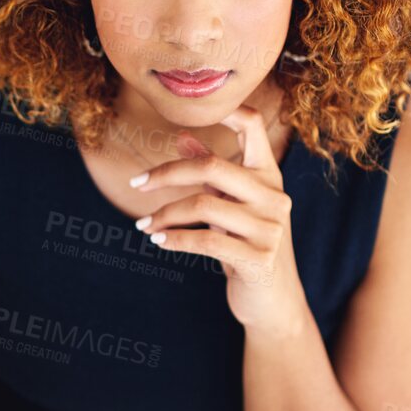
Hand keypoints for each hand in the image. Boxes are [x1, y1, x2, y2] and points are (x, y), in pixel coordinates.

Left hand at [133, 105, 310, 337]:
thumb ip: (211, 173)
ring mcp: (270, 228)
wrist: (273, 300)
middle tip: (136, 184)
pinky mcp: (259, 258)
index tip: (186, 113)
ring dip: (164, 214)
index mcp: (268, 175)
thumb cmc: (246, 244)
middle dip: (166, 173)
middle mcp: (274, 196)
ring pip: (203, 206)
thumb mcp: (230, 205)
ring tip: (143, 225)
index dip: (227, 110)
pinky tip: (158, 240)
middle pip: (212, 166)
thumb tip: (182, 135)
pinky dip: (175, 238)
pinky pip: (206, 241)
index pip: (253, 128)